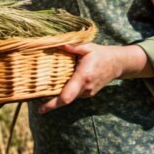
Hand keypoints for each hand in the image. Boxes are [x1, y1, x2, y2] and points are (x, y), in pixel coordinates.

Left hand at [38, 43, 152, 113]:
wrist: (117, 63)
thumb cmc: (101, 54)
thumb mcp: (87, 47)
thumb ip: (72, 47)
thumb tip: (57, 44)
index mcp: (83, 77)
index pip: (66, 96)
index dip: (52, 104)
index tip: (40, 109)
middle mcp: (85, 88)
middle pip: (65, 100)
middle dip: (50, 103)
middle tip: (36, 104)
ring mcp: (87, 93)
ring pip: (69, 98)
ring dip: (57, 98)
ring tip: (42, 93)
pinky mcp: (88, 93)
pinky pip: (73, 95)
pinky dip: (64, 94)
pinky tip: (55, 88)